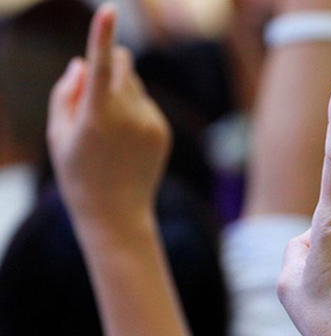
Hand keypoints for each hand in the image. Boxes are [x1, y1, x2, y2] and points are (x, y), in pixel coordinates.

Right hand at [48, 4, 170, 222]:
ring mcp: (150, 124)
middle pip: (125, 65)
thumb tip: (82, 63)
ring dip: (123, 91)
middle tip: (99, 93)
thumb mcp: (58, 136)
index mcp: (96, 116)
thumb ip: (65, 95)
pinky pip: (148, 105)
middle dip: (112, 66)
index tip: (109, 10)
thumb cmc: (78, 174)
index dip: (102, 36)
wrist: (116, 212)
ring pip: (136, 85)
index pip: (101, 66)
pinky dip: (136, 111)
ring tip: (111, 128)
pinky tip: (127, 141)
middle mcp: (128, 116)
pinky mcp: (162, 132)